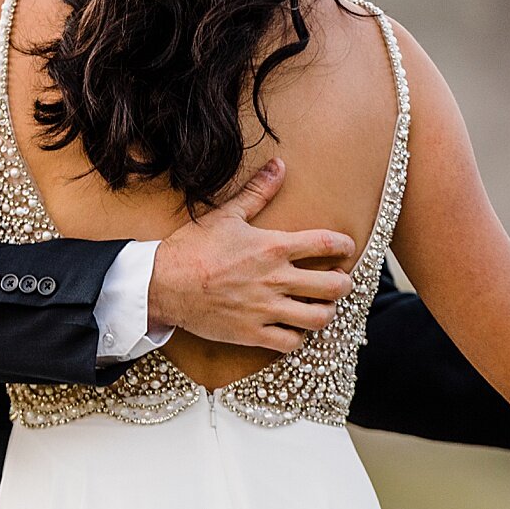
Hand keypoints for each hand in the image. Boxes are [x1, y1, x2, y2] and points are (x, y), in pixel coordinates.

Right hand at [147, 158, 357, 351]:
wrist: (163, 284)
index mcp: (273, 247)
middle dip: (343, 283)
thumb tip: (279, 166)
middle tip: (339, 280)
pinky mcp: (252, 333)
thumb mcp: (227, 214)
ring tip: (321, 307)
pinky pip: (290, 343)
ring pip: (318, 317)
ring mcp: (266, 308)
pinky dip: (297, 337)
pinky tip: (292, 328)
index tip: (347, 247)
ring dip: (326, 312)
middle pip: (334, 285)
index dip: (344, 245)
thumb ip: (258, 192)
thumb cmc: (193, 248)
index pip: (326, 244)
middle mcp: (276, 279)